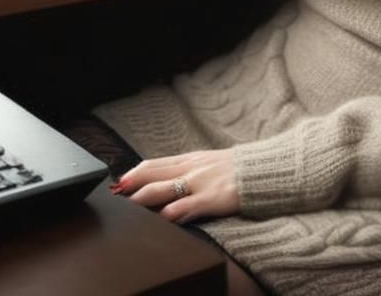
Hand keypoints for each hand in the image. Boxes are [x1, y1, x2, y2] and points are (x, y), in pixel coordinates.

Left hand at [112, 148, 240, 223]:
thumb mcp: (210, 163)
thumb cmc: (238, 170)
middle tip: (113, 195)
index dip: (133, 174)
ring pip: (162, 189)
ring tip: (127, 209)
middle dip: (129, 185)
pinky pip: (185, 206)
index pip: (154, 164)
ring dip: (140, 200)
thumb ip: (189, 170)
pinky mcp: (213, 197)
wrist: (266, 170)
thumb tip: (167, 180)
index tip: (118, 183)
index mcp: (191, 159)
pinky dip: (169, 213)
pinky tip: (160, 220)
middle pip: (152, 173)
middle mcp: (192, 168)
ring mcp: (201, 182)